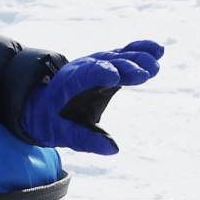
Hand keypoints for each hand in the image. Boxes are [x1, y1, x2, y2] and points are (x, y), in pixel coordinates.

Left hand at [21, 40, 163, 154]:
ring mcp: (95, 64)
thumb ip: (83, 139)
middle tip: (145, 73)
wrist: (42, 103)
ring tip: (155, 63)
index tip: (116, 76)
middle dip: (124, 66)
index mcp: (68, 83)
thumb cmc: (49, 120)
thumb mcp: (59, 133)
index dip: (99, 73)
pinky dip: (139, 51)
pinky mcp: (107, 65)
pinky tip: (158, 50)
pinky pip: (123, 55)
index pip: (84, 74)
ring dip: (136, 57)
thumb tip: (113, 150)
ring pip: (116, 56)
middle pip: (104, 62)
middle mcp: (82, 69)